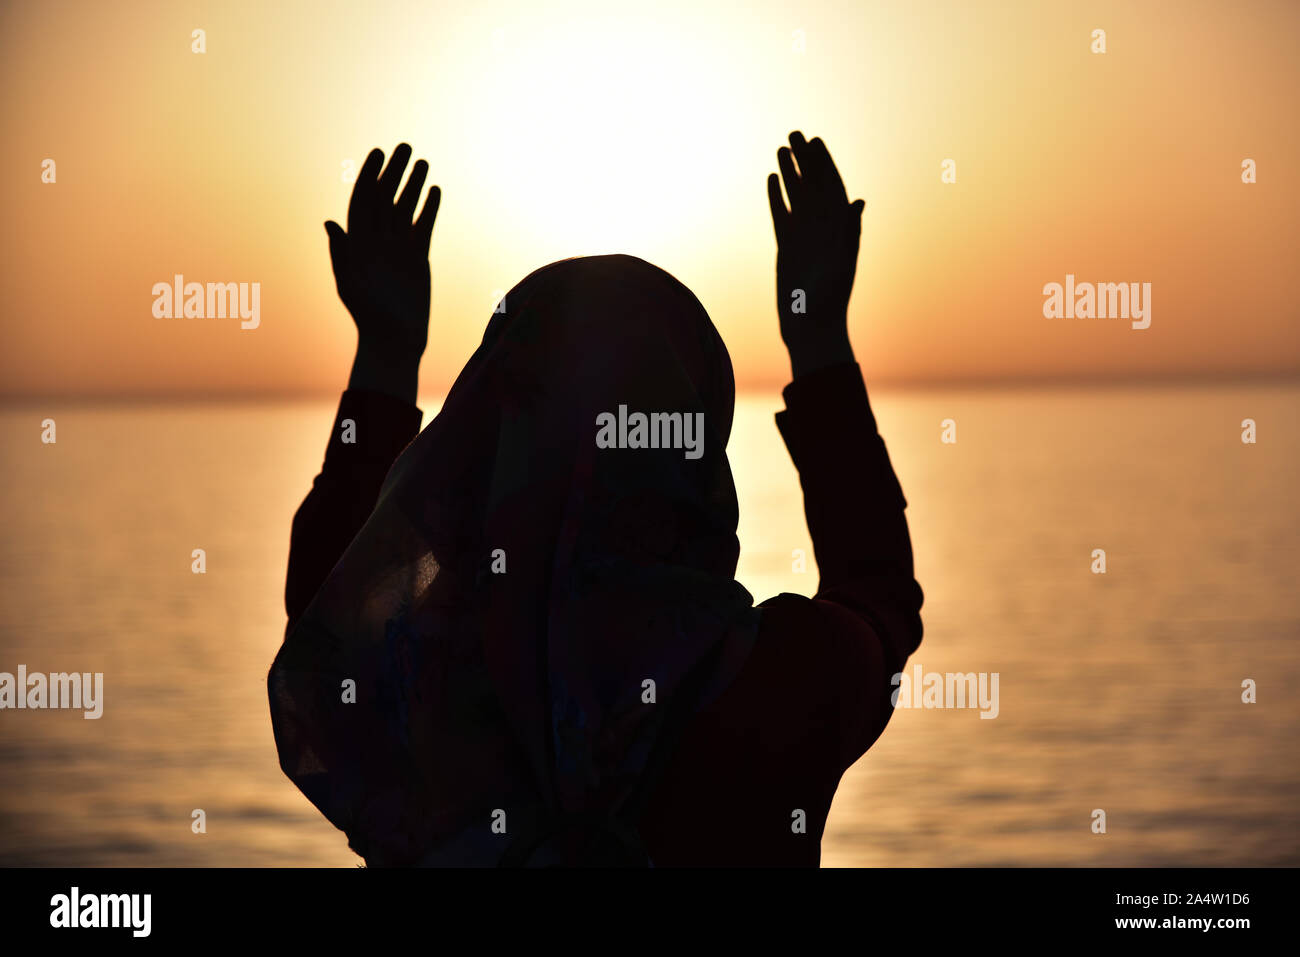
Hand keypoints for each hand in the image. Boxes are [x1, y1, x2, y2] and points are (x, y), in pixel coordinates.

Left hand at [327, 145, 439, 393]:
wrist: (394, 340)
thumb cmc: (368, 317)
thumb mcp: (350, 284)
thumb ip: (341, 253)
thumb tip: (331, 222)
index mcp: (357, 242)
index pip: (363, 200)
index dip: (370, 175)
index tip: (379, 153)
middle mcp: (376, 240)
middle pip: (385, 198)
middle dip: (395, 172)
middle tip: (406, 146)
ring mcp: (397, 247)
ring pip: (405, 208)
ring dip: (413, 185)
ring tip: (424, 162)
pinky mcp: (417, 258)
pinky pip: (422, 226)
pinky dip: (428, 208)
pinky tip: (435, 190)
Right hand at [766, 131, 863, 377]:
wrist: (811, 326)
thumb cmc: (830, 299)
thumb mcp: (842, 263)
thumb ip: (848, 232)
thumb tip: (856, 201)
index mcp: (839, 227)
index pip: (832, 186)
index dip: (824, 163)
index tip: (815, 141)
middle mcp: (822, 227)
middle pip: (813, 185)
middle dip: (805, 159)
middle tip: (794, 133)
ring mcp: (804, 235)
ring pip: (796, 195)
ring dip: (790, 172)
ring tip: (781, 148)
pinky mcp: (786, 245)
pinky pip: (781, 214)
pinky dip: (777, 196)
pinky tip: (771, 178)